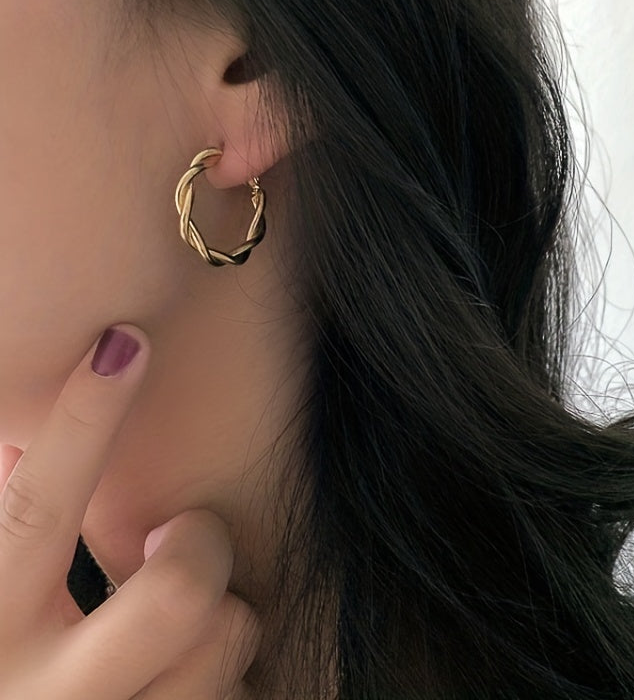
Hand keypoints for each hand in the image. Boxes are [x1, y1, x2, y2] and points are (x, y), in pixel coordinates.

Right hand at [0, 325, 263, 699]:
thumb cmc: (6, 667)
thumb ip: (11, 521)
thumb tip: (23, 433)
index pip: (34, 512)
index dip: (79, 421)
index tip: (126, 340)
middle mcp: (48, 699)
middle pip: (177, 591)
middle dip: (202, 544)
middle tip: (184, 533)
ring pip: (227, 641)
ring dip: (223, 614)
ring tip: (183, 622)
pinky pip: (239, 691)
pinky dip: (227, 671)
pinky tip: (185, 674)